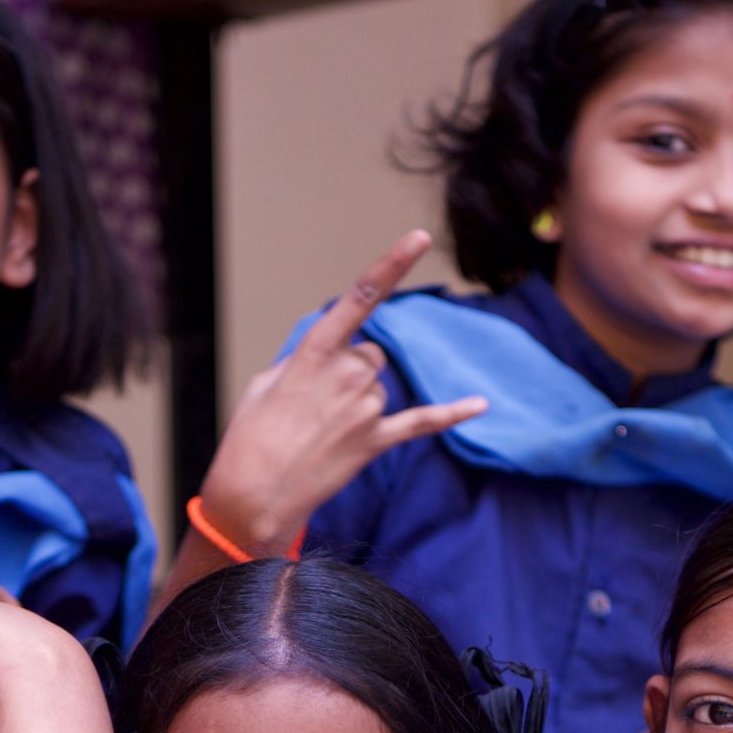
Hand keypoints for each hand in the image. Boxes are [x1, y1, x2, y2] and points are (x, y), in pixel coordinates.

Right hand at [195, 230, 487, 551]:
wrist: (252, 495)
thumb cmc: (251, 437)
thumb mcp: (265, 383)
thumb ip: (304, 361)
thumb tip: (331, 362)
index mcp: (315, 353)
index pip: (361, 296)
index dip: (392, 264)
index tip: (420, 238)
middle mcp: (346, 374)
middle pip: (370, 354)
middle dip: (350, 371)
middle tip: (315, 405)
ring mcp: (364, 409)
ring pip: (379, 387)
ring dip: (358, 403)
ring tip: (323, 431)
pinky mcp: (375, 442)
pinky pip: (422, 421)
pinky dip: (451, 413)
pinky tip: (480, 404)